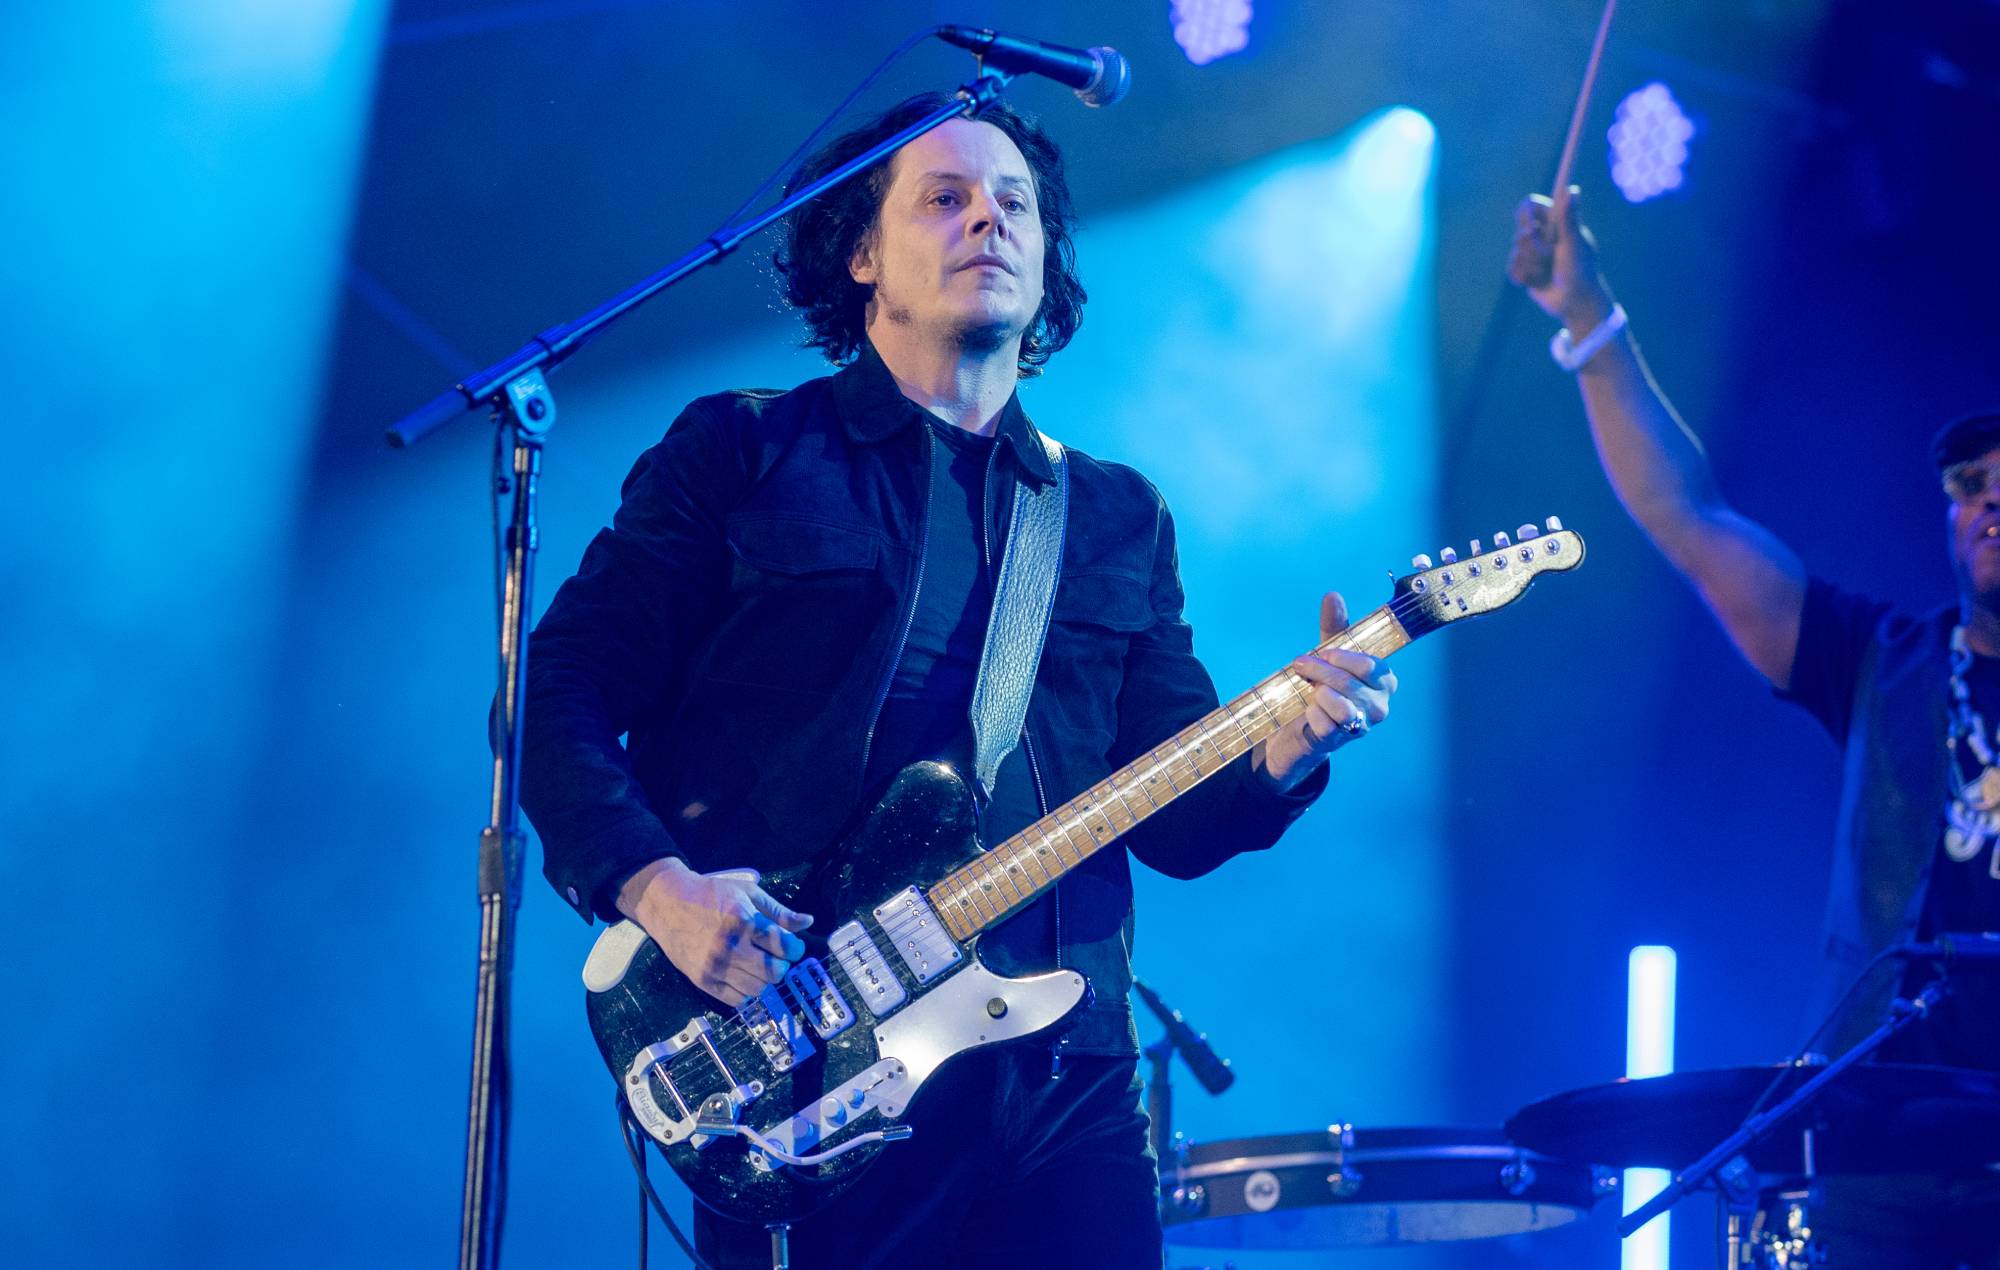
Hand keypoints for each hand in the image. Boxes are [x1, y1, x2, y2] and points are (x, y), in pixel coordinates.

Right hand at [616, 857, 812, 1007]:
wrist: (667, 903)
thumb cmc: (710, 894)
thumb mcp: (747, 893)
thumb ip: (779, 911)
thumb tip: (808, 921)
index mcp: (744, 921)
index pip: (784, 947)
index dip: (795, 948)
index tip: (792, 946)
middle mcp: (730, 947)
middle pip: (774, 972)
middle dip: (781, 965)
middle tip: (774, 956)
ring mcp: (715, 967)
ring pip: (758, 989)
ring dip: (763, 979)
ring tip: (756, 964)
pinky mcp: (703, 981)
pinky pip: (737, 999)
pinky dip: (745, 991)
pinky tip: (741, 974)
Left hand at [1253, 591, 1396, 792]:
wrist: (1303, 726)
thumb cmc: (1325, 684)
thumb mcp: (1329, 654)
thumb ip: (1334, 626)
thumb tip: (1333, 595)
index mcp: (1385, 680)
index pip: (1370, 666)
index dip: (1343, 657)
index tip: (1324, 652)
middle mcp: (1380, 705)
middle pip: (1349, 683)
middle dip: (1319, 670)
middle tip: (1300, 664)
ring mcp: (1363, 726)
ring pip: (1339, 704)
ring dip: (1316, 692)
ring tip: (1308, 690)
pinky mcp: (1341, 742)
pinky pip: (1324, 724)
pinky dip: (1311, 713)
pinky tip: (1308, 711)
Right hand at [1508, 187, 1616, 333]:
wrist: (1574, 303)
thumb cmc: (1580, 271)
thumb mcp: (1574, 244)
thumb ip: (1569, 218)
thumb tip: (1572, 189)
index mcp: (1555, 223)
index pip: (1530, 205)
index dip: (1526, 214)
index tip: (1531, 228)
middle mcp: (1542, 235)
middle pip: (1520, 232)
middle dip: (1533, 249)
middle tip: (1549, 256)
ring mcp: (1531, 254)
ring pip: (1515, 253)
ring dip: (1532, 265)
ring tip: (1547, 273)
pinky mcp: (1524, 271)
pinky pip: (1511, 269)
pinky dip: (1525, 277)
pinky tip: (1538, 282)